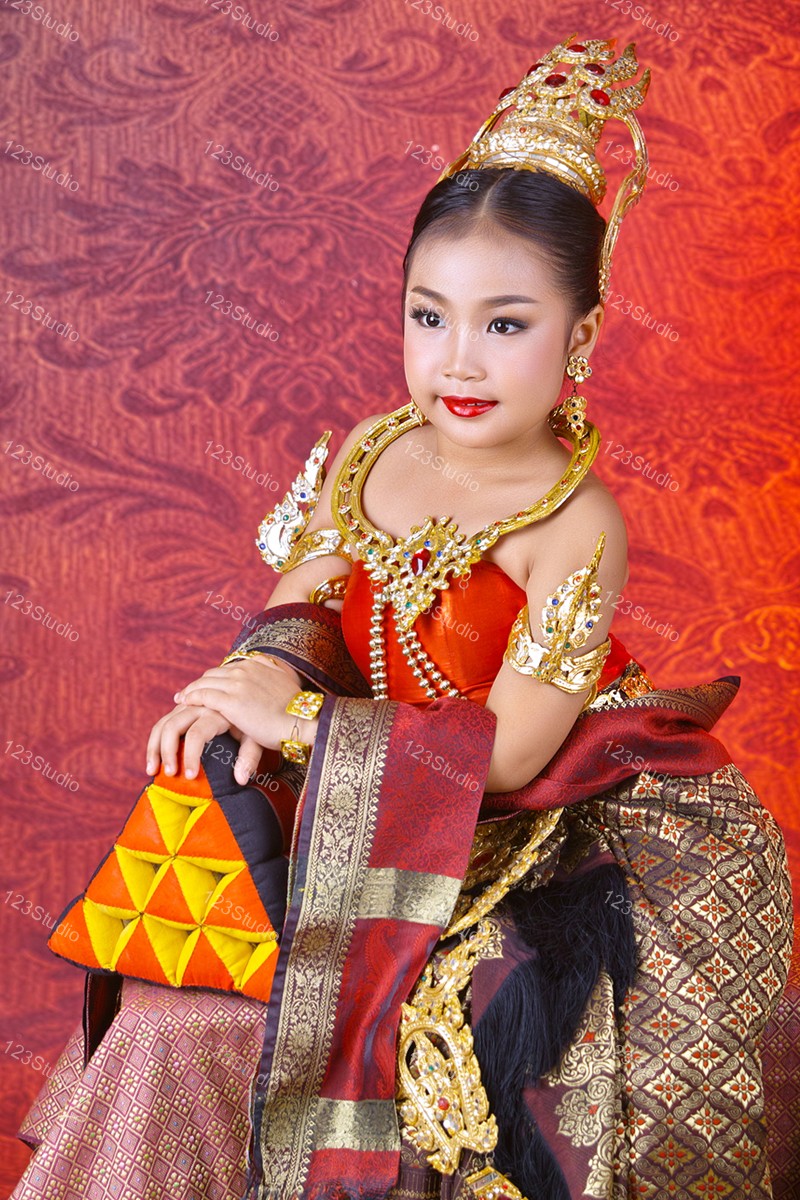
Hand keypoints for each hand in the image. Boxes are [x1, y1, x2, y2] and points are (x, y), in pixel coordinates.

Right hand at [145, 703, 264, 785]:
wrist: (253, 698)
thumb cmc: (257, 722)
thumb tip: (240, 779)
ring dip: (154, 747)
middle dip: (166, 752)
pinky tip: (154, 758)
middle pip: (172, 726)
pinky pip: (163, 722)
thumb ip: (249, 756)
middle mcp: (200, 706)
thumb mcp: (258, 737)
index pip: (196, 735)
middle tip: (169, 775)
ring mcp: (188, 706)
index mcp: (217, 712)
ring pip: (163, 722)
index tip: (189, 777)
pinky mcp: (182, 709)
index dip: (190, 757)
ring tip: (151, 771)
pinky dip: (155, 740)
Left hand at [173, 657, 317, 768]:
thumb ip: (275, 671)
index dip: (214, 678)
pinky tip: (185, 704)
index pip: (227, 669)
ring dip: (190, 691)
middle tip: (187, 693)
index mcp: (257, 665)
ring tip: (181, 699)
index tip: (205, 686)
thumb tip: (270, 665)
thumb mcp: (286, 680)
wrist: (302, 721)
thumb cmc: (296, 709)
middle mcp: (245, 670)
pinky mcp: (230, 701)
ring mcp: (236, 684)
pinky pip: (204, 696)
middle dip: (198, 684)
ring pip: (204, 683)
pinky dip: (192, 698)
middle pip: (212, 674)